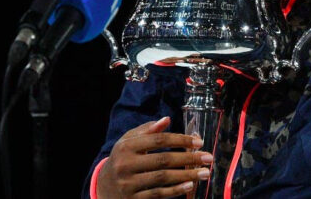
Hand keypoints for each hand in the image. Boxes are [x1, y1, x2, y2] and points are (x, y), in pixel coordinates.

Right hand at [97, 116, 212, 198]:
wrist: (103, 187)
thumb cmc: (122, 158)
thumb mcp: (129, 141)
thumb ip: (148, 130)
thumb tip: (166, 119)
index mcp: (126, 147)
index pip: (158, 140)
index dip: (180, 140)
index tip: (199, 142)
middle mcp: (125, 165)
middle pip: (163, 160)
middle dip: (189, 158)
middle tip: (208, 158)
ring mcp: (128, 184)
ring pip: (163, 178)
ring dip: (187, 175)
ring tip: (204, 173)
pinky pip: (158, 194)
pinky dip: (175, 191)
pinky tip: (189, 186)